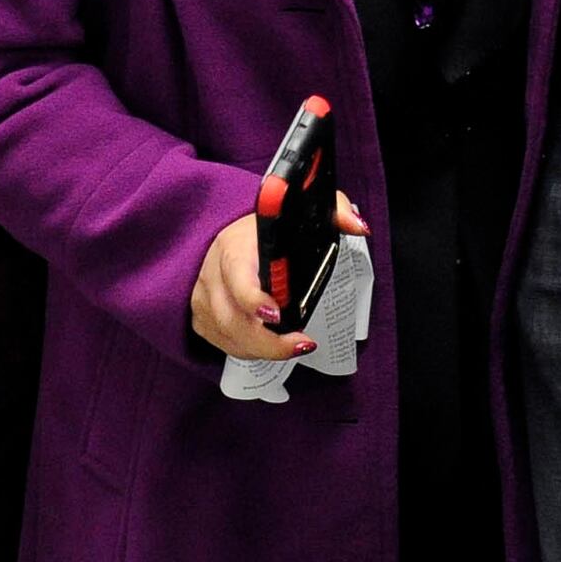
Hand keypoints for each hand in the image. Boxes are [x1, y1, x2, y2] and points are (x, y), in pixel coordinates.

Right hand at [188, 191, 368, 360]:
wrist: (228, 231)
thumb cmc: (266, 227)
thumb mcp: (302, 211)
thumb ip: (335, 212)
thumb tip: (360, 227)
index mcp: (235, 245)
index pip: (237, 276)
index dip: (254, 300)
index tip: (277, 314)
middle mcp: (213, 271)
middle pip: (232, 317)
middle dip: (268, 340)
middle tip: (302, 344)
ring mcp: (203, 296)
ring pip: (228, 335)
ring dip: (262, 349)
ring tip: (293, 346)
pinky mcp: (201, 315)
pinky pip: (223, 343)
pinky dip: (248, 350)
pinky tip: (270, 345)